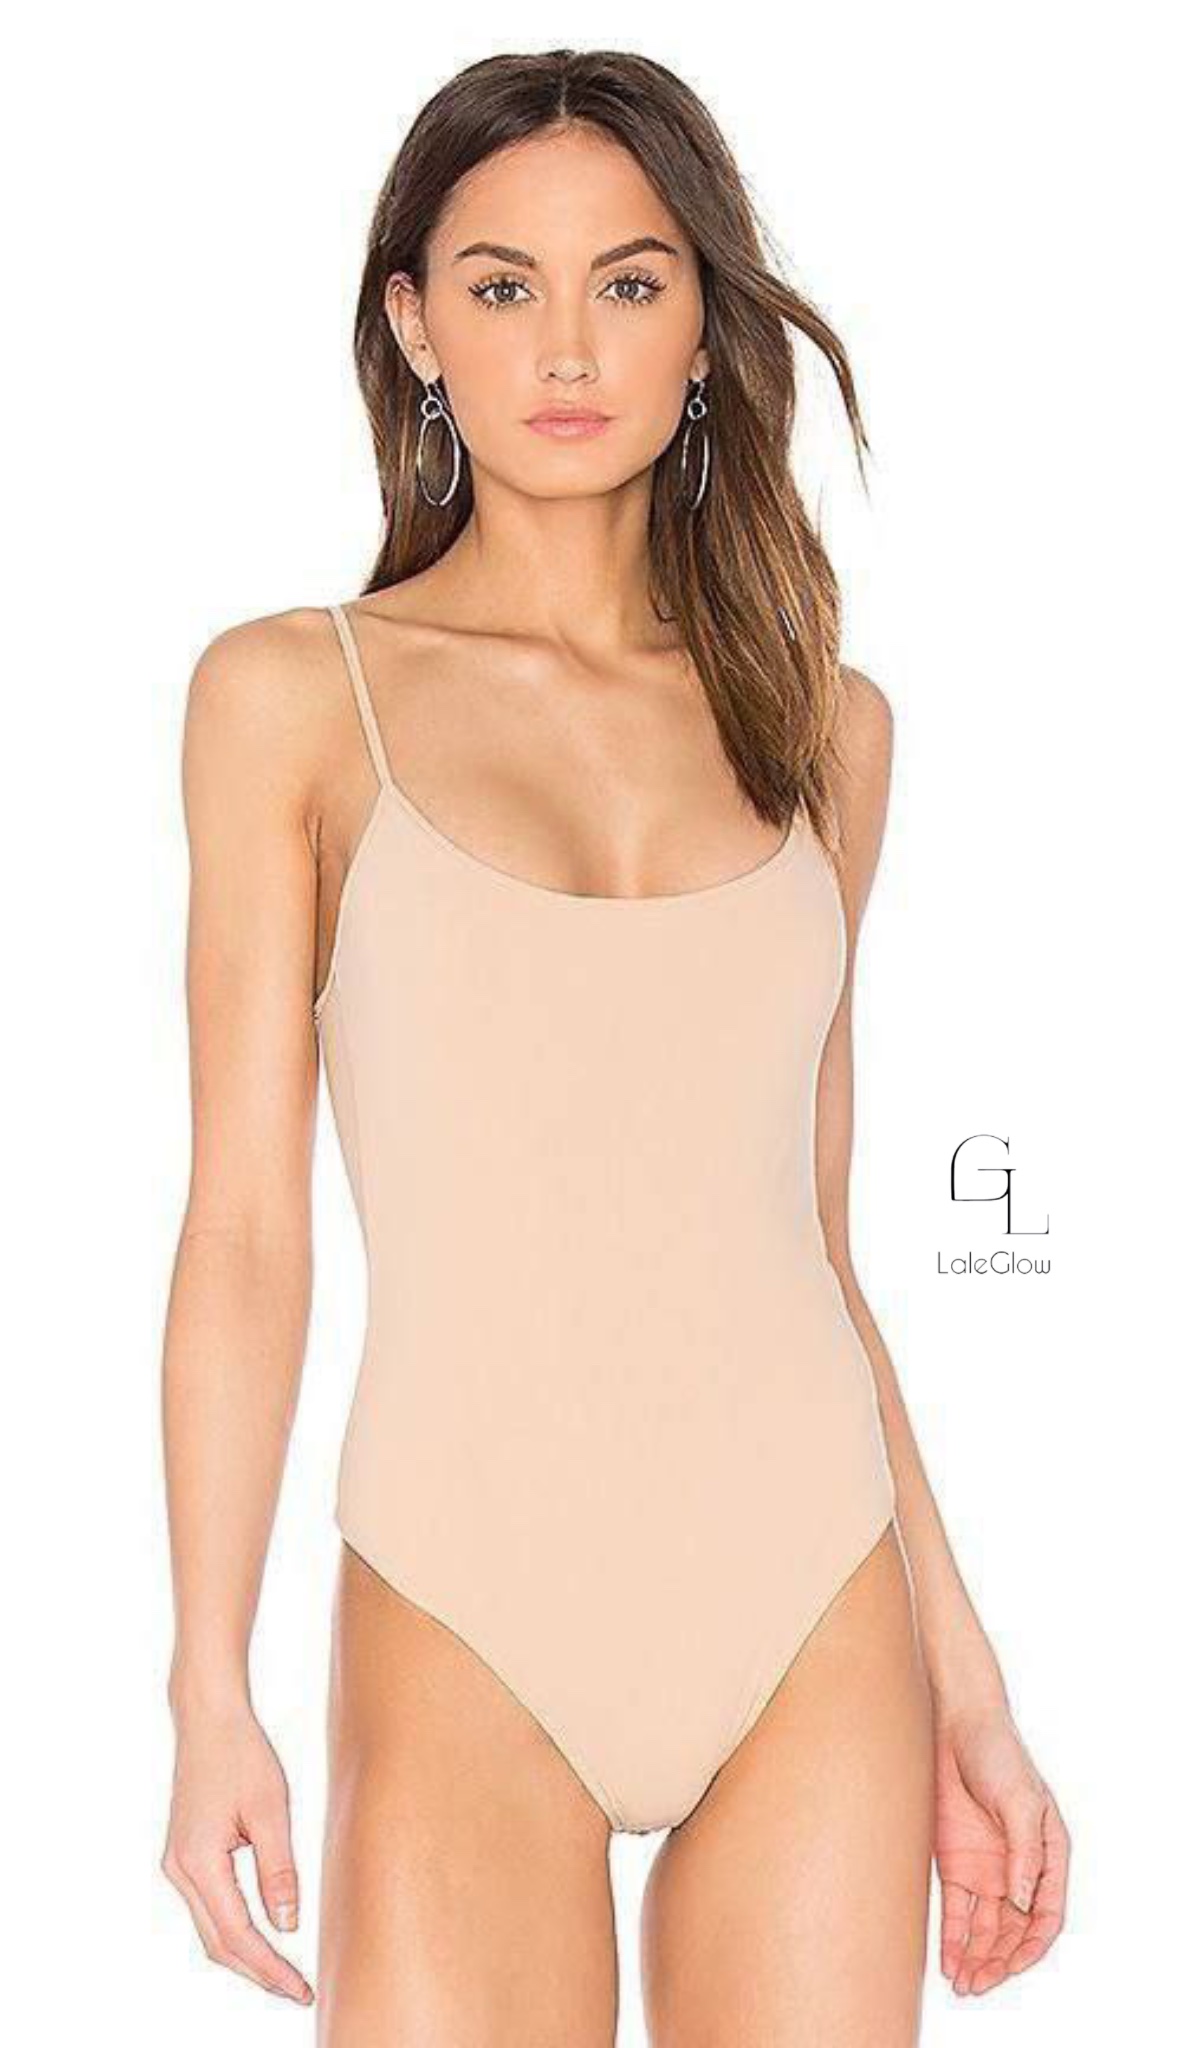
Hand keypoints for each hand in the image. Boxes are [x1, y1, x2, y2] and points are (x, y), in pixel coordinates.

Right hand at [160, 1696, 313, 2005]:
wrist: (208, 1719)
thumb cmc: (241, 1754)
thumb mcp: (271, 1809)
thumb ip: (279, 1870)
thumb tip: (288, 1926)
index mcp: (198, 1862)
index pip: (237, 1934)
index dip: (270, 1967)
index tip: (299, 1988)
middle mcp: (180, 1870)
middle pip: (218, 1943)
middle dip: (258, 1973)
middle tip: (297, 1991)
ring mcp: (178, 1865)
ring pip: (211, 1930)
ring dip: (246, 1956)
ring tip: (284, 1973)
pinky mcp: (185, 1857)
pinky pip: (209, 1908)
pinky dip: (235, 1931)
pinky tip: (262, 1937)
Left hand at [933, 1698, 1068, 1995]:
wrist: (954, 1724)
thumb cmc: (998, 1753)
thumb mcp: (1019, 1800)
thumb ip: (1023, 1852)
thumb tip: (1021, 1900)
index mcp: (1048, 1855)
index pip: (1046, 1915)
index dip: (1032, 1946)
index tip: (1012, 1966)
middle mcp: (1018, 1869)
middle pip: (1013, 1931)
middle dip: (1000, 1962)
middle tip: (979, 1984)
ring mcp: (987, 1868)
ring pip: (986, 1929)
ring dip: (977, 1958)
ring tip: (964, 1984)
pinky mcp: (956, 1863)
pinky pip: (958, 1911)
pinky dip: (955, 1938)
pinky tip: (949, 1961)